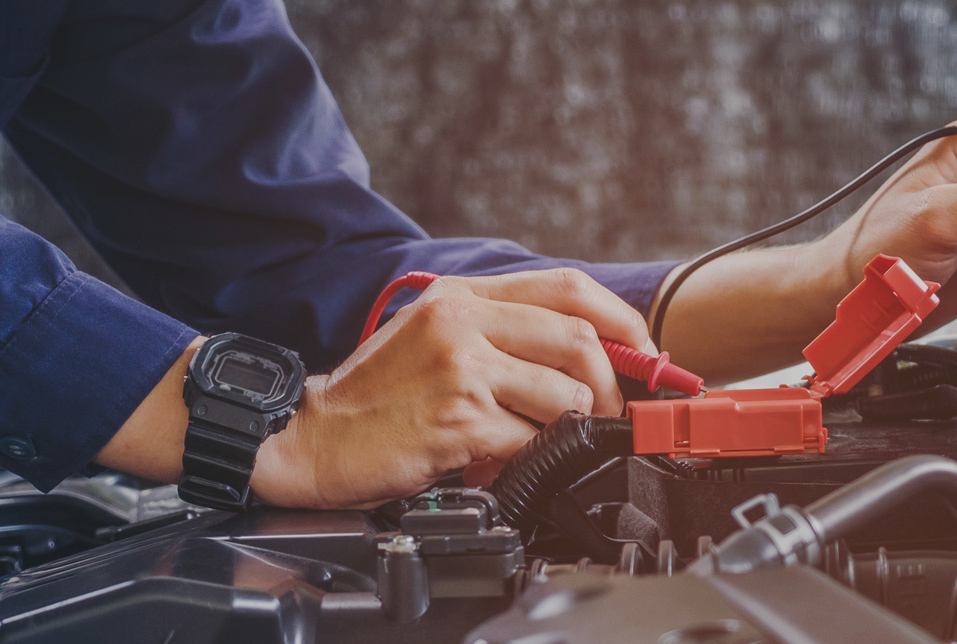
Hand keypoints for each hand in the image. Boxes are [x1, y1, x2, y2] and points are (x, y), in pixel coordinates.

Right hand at [248, 268, 652, 509]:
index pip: (568, 287)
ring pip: (565, 393)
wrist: (312, 439)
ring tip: (554, 440)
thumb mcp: (433, 340)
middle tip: (615, 412)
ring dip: (575, 426)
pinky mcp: (459, 420)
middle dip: (615, 382)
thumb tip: (584, 354)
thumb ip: (499, 336)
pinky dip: (535, 456)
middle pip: (579, 336)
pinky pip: (532, 439)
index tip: (645, 352)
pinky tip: (513, 459)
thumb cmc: (375, 399)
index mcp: (461, 297)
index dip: (622, 320)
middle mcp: (462, 323)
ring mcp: (461, 369)